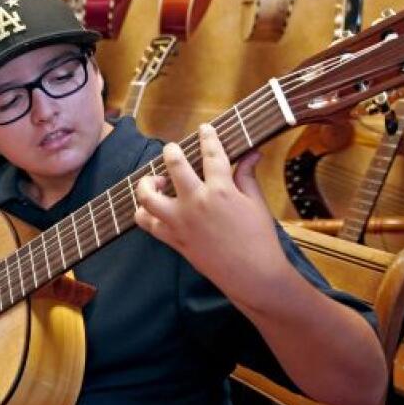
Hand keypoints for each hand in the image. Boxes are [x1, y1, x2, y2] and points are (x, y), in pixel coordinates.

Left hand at [135, 124, 288, 300]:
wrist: (252, 275)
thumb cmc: (259, 239)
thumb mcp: (256, 203)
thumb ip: (247, 176)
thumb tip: (252, 153)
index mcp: (221, 190)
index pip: (211, 154)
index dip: (208, 137)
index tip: (204, 128)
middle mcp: (196, 202)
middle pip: (174, 165)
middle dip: (171, 151)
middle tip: (172, 150)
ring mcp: (181, 222)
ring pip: (148, 197)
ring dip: (147, 184)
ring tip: (155, 181)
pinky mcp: (173, 240)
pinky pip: (147, 224)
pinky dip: (144, 214)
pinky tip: (151, 208)